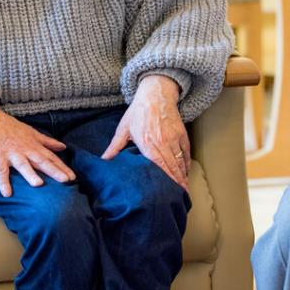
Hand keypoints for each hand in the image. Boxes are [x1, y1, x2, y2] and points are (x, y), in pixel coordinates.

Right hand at [0, 102, 75, 196]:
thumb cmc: (11, 127)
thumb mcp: (32, 132)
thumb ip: (48, 142)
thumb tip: (63, 147)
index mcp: (34, 146)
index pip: (51, 158)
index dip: (62, 167)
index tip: (73, 177)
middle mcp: (26, 151)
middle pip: (42, 162)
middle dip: (54, 171)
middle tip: (66, 180)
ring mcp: (12, 154)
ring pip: (23, 165)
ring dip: (30, 174)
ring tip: (39, 184)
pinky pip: (1, 171)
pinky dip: (3, 182)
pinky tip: (7, 193)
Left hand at [101, 75, 189, 190]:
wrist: (155, 94)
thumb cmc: (138, 112)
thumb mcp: (124, 128)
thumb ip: (115, 146)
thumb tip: (103, 160)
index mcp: (148, 143)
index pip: (159, 166)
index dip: (166, 180)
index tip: (169, 191)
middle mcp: (163, 142)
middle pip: (172, 167)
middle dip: (176, 183)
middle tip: (179, 196)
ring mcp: (174, 139)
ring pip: (180, 161)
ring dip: (182, 176)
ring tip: (184, 189)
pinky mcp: (181, 134)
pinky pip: (186, 153)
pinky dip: (187, 164)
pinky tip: (186, 173)